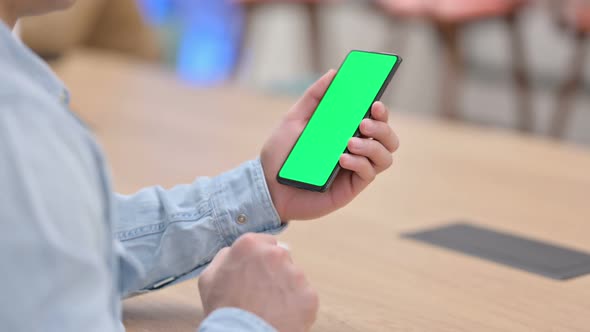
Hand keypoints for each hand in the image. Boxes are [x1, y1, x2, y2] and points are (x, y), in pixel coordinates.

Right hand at [199, 233, 318, 331]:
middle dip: (274, 271)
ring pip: (294, 276)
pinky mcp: (308, 294)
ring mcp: (295, 273)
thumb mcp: (210, 278)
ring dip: (285, 288)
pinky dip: (296, 306)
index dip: (259, 260)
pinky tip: (281, 315)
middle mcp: (275, 253)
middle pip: (281, 256)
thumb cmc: (222, 311)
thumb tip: (236, 251)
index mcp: (250, 245)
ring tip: (270, 307)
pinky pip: (304, 296)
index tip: (255, 274)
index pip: (264, 242)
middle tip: (262, 292)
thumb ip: (225, 257)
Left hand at [261, 70, 399, 220]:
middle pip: (388, 138)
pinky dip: (359, 163)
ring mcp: (354, 169)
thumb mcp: (294, 120)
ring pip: (385, 157)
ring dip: (373, 146)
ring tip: (350, 142)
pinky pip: (368, 174)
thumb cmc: (280, 153)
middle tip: (364, 123)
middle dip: (382, 127)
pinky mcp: (350, 188)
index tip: (375, 103)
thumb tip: (334, 73)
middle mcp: (355, 150)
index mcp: (346, 131)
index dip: (381, 110)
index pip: (375, 119)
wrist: (267, 186)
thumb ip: (314, 96)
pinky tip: (342, 159)